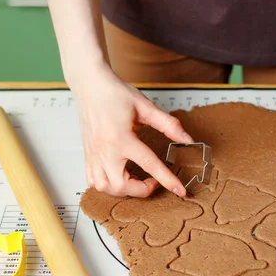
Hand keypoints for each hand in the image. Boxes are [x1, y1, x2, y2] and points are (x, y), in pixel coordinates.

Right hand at [72, 67, 192, 197]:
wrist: (89, 85)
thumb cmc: (114, 93)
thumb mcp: (146, 107)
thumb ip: (168, 125)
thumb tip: (187, 139)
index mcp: (121, 138)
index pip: (149, 165)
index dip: (167, 180)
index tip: (180, 191)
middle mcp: (105, 150)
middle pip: (122, 185)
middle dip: (141, 190)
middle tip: (153, 181)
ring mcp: (94, 154)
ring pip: (105, 188)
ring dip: (123, 190)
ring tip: (135, 179)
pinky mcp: (87, 155)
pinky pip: (93, 181)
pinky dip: (107, 185)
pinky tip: (117, 176)